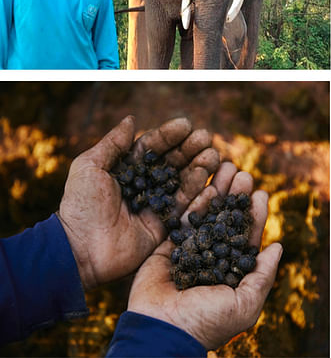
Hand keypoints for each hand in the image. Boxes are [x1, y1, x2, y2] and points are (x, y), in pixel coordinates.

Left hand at [58, 115, 219, 289]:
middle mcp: (147, 184)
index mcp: (129, 168)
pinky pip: (186, 209)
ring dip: (200, 167)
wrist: (80, 250)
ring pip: (184, 182)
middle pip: (174, 162)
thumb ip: (112, 143)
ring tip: (211, 156)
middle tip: (206, 138)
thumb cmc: (81, 205)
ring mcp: (158, 205)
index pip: (154, 146)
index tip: (186, 124)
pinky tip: (209, 182)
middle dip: (191, 148)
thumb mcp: (89, 168)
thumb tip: (131, 119)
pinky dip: (199, 195)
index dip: (170, 135)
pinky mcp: (165, 226)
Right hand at [127, 163, 281, 349]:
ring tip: (225, 170)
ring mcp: (189, 252)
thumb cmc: (207, 321)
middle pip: (226, 221)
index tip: (261, 193)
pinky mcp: (166, 249)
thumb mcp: (245, 304)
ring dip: (217, 192)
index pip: (247, 238)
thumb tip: (278, 246)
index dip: (255, 215)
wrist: (162, 330)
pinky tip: (206, 187)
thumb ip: (262, 275)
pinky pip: (182, 222)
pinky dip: (194, 204)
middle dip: (236, 197)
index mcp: (231, 273)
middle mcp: (212, 259)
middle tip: (244, 175)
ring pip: (206, 216)